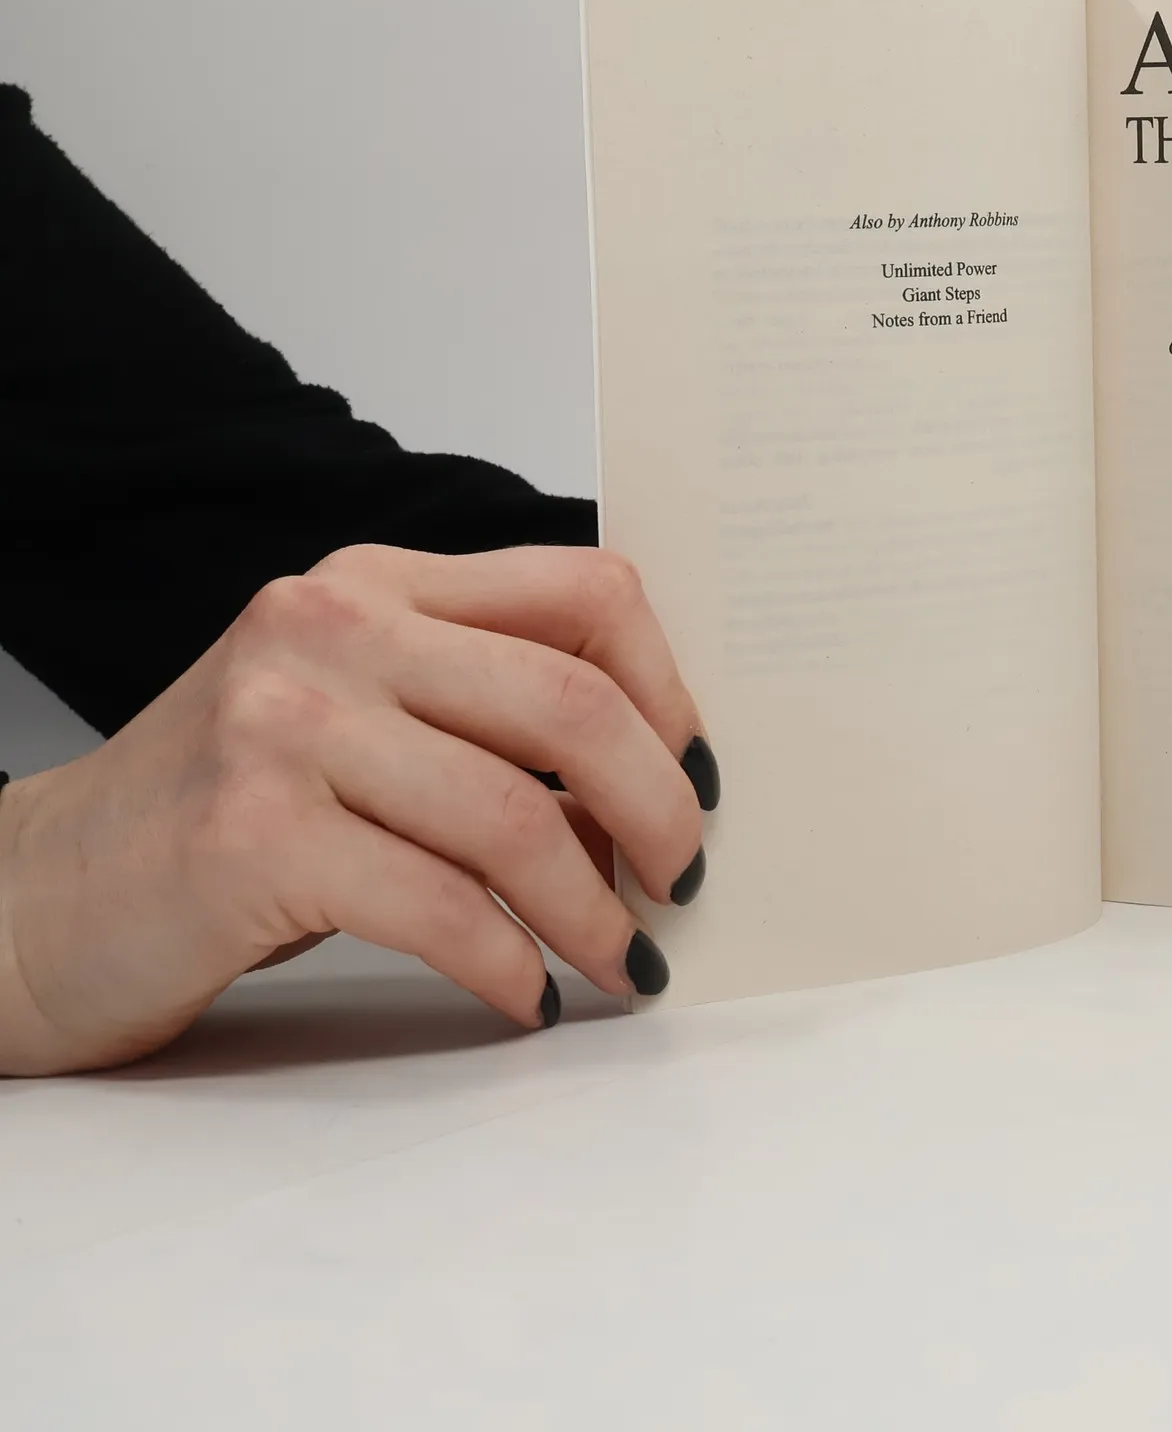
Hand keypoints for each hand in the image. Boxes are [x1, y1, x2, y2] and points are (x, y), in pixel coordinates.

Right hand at [0, 545, 717, 1075]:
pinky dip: (511, 965)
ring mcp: (284, 725)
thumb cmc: (231, 809)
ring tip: (623, 959)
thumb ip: (486, 715)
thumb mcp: (362, 717)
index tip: (700, 775)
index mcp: (378, 581)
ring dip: (597, 911)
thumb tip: (659, 787)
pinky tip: (527, 995)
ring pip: (517, 815)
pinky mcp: (251, 837)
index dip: (671, 688)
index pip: (586, 589)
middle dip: (660, 807)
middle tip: (684, 880)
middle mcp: (333, 626)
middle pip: (572, 702)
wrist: (38, 897)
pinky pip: (442, 908)